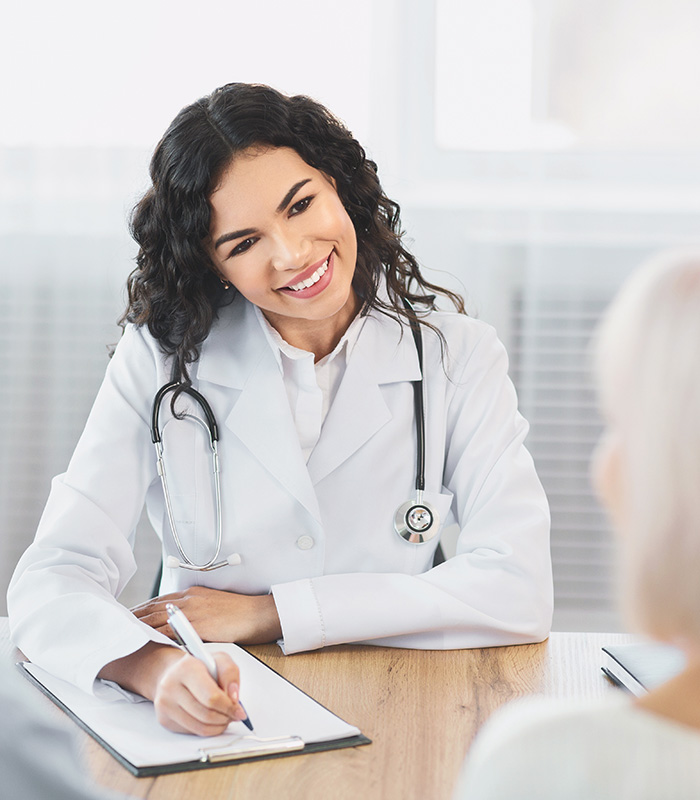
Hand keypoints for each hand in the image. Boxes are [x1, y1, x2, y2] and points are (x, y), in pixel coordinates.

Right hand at [99, 643, 247, 735]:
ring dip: (217, 726)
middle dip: (226, 718)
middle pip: (206, 714)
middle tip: (235, 715)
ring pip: (198, 726)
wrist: (164, 666)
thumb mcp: (215, 656)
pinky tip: (210, 719)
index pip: (211, 696)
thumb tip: (236, 697)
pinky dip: (204, 729)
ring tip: (225, 718)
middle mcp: (171, 687)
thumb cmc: (194, 661)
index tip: (240, 708)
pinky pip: (189, 731)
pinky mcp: (162, 717)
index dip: (229, 706)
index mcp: (185, 667)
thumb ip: (230, 672)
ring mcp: (164, 704)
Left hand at [131, 586, 282, 644]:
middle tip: (113, 627)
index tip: (125, 617)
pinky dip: (154, 637)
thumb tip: (182, 623)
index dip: (140, 609)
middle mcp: (188, 600)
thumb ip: (196, 610)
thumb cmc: (240, 613)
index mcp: (192, 594)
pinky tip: (142, 645)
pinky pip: (170, 632)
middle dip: (132, 618)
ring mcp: (192, 612)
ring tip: (120, 636)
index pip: (159, 601)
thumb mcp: (214, 606)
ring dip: (137, 628)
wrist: (258, 614)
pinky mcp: (198, 625)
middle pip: (152, 609)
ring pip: (157, 620)